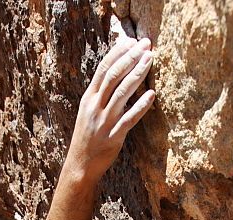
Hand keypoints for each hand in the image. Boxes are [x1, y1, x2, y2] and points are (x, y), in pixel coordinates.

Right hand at [67, 37, 154, 182]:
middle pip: (113, 76)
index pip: (103, 68)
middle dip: (131, 57)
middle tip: (146, 44)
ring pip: (122, 93)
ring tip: (150, 59)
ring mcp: (104, 122)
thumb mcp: (88, 112)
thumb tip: (116, 75)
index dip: (118, 52)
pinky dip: (141, 106)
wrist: (80, 166)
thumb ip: (100, 95)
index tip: (132, 40)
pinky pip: (130, 119)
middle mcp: (95, 107)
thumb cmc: (88, 138)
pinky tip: (152, 94)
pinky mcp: (114, 137)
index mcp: (88, 98)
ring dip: (138, 74)